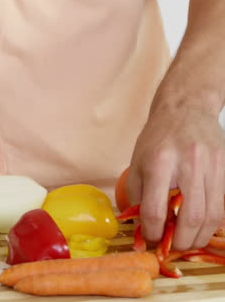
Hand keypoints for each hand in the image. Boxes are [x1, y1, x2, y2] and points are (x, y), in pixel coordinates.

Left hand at [127, 93, 224, 250]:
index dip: (153, 232)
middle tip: (174, 246)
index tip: (152, 238)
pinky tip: (202, 224)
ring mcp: (211, 163)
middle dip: (181, 241)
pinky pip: (223, 204)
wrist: (187, 107)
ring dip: (200, 236)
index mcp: (159, 161)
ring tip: (189, 239)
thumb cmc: (159, 136)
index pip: (156, 209)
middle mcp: (188, 162)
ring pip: (212, 215)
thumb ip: (137, 195)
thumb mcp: (137, 161)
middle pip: (191, 216)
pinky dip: (213, 221)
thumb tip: (142, 227)